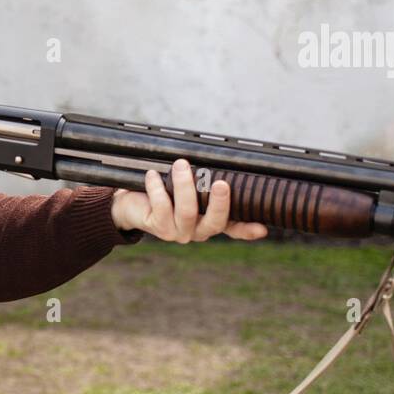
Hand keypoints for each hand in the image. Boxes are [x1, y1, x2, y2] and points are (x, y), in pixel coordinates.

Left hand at [110, 158, 268, 242]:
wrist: (131, 204)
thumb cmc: (165, 191)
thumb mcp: (188, 186)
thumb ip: (205, 181)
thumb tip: (222, 161)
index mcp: (210, 220)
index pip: (234, 228)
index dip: (248, 229)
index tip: (262, 228)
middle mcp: (197, 230)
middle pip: (215, 222)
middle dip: (219, 203)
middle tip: (220, 183)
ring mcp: (178, 232)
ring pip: (186, 211)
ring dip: (184, 186)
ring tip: (181, 164)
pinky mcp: (159, 228)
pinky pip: (161, 206)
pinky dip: (157, 187)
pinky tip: (153, 174)